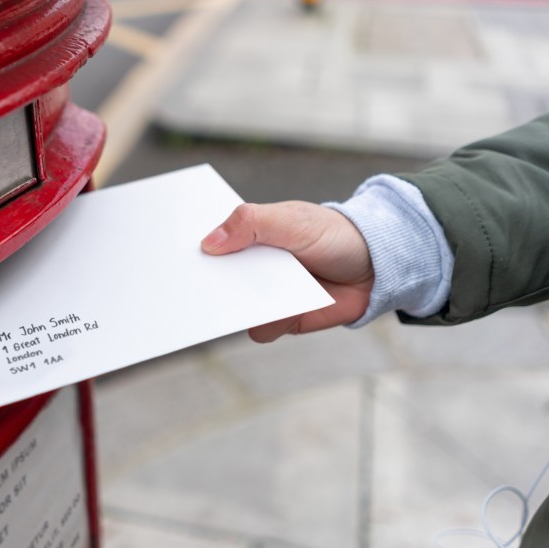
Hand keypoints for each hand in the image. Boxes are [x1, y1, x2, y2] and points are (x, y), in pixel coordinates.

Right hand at [201, 202, 372, 341]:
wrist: (378, 265)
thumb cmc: (332, 234)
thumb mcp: (290, 219)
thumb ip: (251, 223)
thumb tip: (209, 242)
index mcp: (246, 237)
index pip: (207, 244)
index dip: (189, 249)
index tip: (170, 252)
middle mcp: (249, 268)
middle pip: (211, 280)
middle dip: (199, 283)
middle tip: (187, 283)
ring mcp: (264, 296)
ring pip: (230, 308)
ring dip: (229, 307)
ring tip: (227, 299)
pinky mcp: (281, 320)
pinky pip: (260, 328)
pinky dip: (264, 322)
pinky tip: (275, 309)